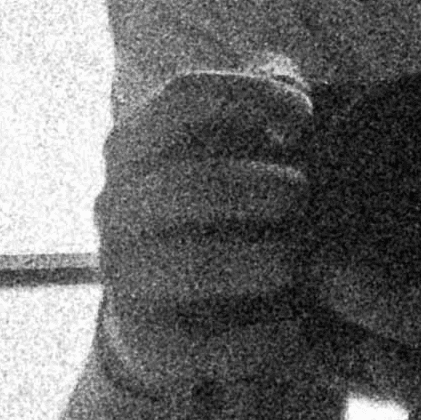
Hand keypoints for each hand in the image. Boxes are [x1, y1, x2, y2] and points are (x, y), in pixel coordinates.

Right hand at [91, 60, 319, 404]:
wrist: (173, 317)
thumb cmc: (214, 212)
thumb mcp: (228, 146)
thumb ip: (258, 99)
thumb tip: (284, 76)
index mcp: (133, 147)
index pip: (182, 97)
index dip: (249, 96)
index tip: (304, 118)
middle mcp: (116, 208)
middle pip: (189, 184)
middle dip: (258, 188)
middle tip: (303, 196)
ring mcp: (125, 277)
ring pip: (192, 264)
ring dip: (259, 261)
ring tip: (297, 263)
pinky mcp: (151, 342)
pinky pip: (206, 343)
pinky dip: (259, 340)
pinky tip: (292, 332)